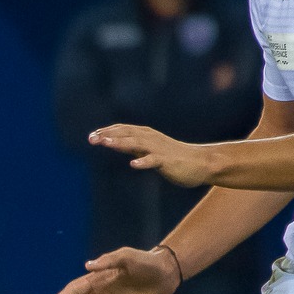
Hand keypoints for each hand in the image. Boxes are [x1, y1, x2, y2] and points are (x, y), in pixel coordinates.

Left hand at [89, 124, 218, 187]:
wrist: (202, 163)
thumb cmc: (172, 156)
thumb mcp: (148, 149)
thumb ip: (131, 145)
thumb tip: (111, 142)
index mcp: (146, 135)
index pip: (123, 130)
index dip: (107, 132)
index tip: (91, 136)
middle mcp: (151, 139)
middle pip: (127, 134)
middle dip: (108, 135)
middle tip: (91, 138)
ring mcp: (159, 149)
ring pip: (137, 144)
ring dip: (121, 143)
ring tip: (106, 144)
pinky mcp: (168, 161)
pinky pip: (154, 160)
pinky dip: (143, 161)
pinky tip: (133, 164)